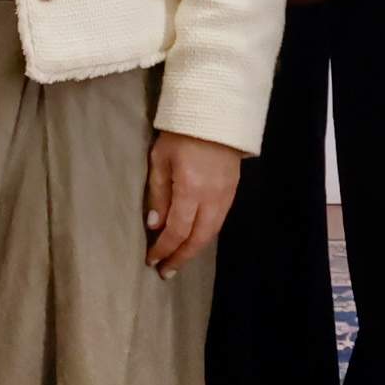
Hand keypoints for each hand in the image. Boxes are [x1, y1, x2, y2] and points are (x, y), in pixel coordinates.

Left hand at [142, 133, 242, 272]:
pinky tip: (195, 238)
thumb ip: (158, 194)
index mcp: (190, 189)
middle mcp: (211, 198)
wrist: (217, 112)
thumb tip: (155, 225)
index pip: (177, 230)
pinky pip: (219, 220)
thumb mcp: (160, 159)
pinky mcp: (233, 190)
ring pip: (211, 232)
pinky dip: (205, 234)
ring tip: (179, 259)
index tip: (151, 260)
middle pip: (198, 238)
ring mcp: (226, 195)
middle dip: (181, 257)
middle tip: (165, 272)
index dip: (164, 248)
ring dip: (194, 249)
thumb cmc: (181, 133)